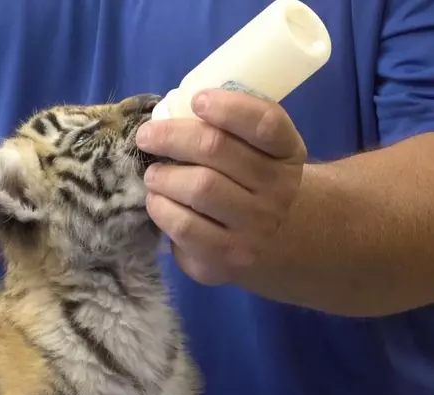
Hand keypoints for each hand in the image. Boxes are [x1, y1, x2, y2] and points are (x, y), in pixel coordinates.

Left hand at [135, 89, 306, 285]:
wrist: (269, 241)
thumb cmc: (246, 182)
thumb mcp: (254, 151)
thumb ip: (226, 128)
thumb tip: (170, 110)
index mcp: (286, 151)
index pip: (265, 122)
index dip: (229, 107)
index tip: (197, 100)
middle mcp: (279, 188)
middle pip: (216, 149)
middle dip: (172, 137)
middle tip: (147, 136)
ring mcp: (257, 225)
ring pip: (199, 187)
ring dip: (164, 176)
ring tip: (154, 175)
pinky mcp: (229, 255)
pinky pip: (185, 225)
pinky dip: (161, 208)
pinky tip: (158, 201)